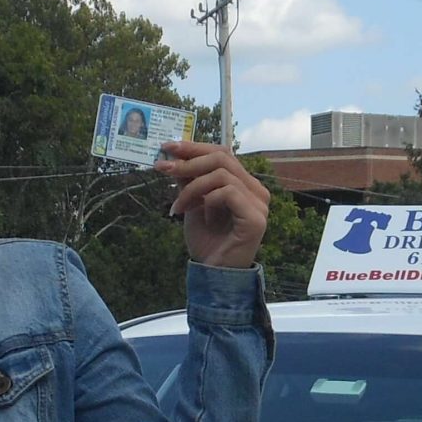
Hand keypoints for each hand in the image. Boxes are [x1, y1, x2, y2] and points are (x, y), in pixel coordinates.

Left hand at [158, 139, 269, 269]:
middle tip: (163, 168)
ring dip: (192, 188)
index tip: (167, 147)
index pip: (222, 153)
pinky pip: (227, 193)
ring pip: (222, 174)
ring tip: (178, 207)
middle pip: (223, 157)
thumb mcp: (192, 203)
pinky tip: (202, 217)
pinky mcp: (256, 218)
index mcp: (244, 184)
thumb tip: (173, 155)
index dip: (195, 147)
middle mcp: (256, 190)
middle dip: (189, 161)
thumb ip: (188, 180)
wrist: (213, 274)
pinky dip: (208, 201)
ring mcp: (259, 204)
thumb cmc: (206, 241)